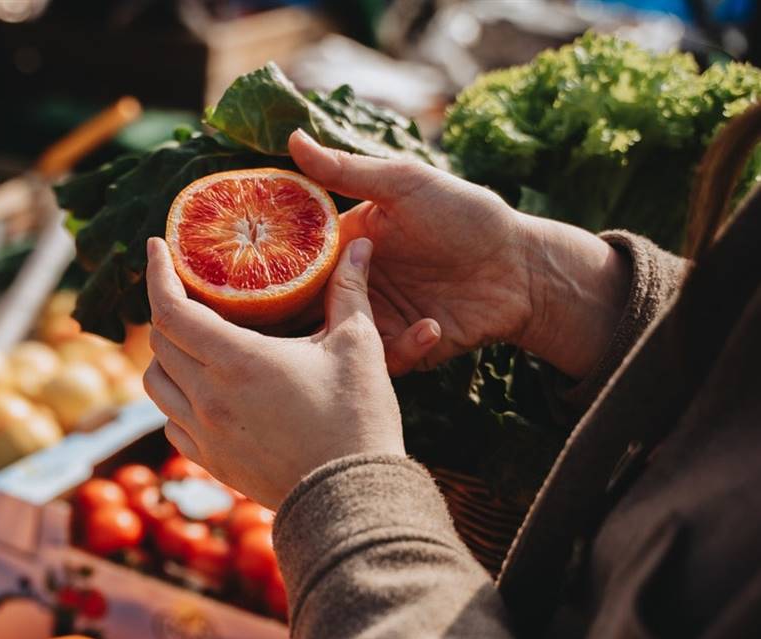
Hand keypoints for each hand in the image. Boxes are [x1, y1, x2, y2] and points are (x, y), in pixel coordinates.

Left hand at [142, 236, 403, 509]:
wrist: (352, 498)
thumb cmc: (358, 420)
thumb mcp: (358, 347)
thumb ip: (350, 290)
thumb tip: (360, 244)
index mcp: (237, 361)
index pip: (171, 308)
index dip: (156, 273)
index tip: (155, 249)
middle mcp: (208, 398)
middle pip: (159, 342)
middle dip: (167, 309)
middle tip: (189, 294)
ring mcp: (206, 435)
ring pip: (156, 384)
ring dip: (165, 357)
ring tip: (191, 344)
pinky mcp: (212, 463)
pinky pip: (172, 424)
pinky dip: (176, 400)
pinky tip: (202, 394)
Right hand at [289, 131, 630, 379]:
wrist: (522, 268)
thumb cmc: (467, 216)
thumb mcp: (406, 185)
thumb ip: (348, 170)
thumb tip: (293, 138)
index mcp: (349, 243)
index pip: (297, 259)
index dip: (274, 268)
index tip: (258, 274)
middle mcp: (357, 283)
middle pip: (309, 307)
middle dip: (301, 316)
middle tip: (307, 317)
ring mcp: (380, 319)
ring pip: (340, 339)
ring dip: (353, 335)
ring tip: (375, 322)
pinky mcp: (405, 349)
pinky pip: (385, 360)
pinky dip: (405, 348)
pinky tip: (433, 326)